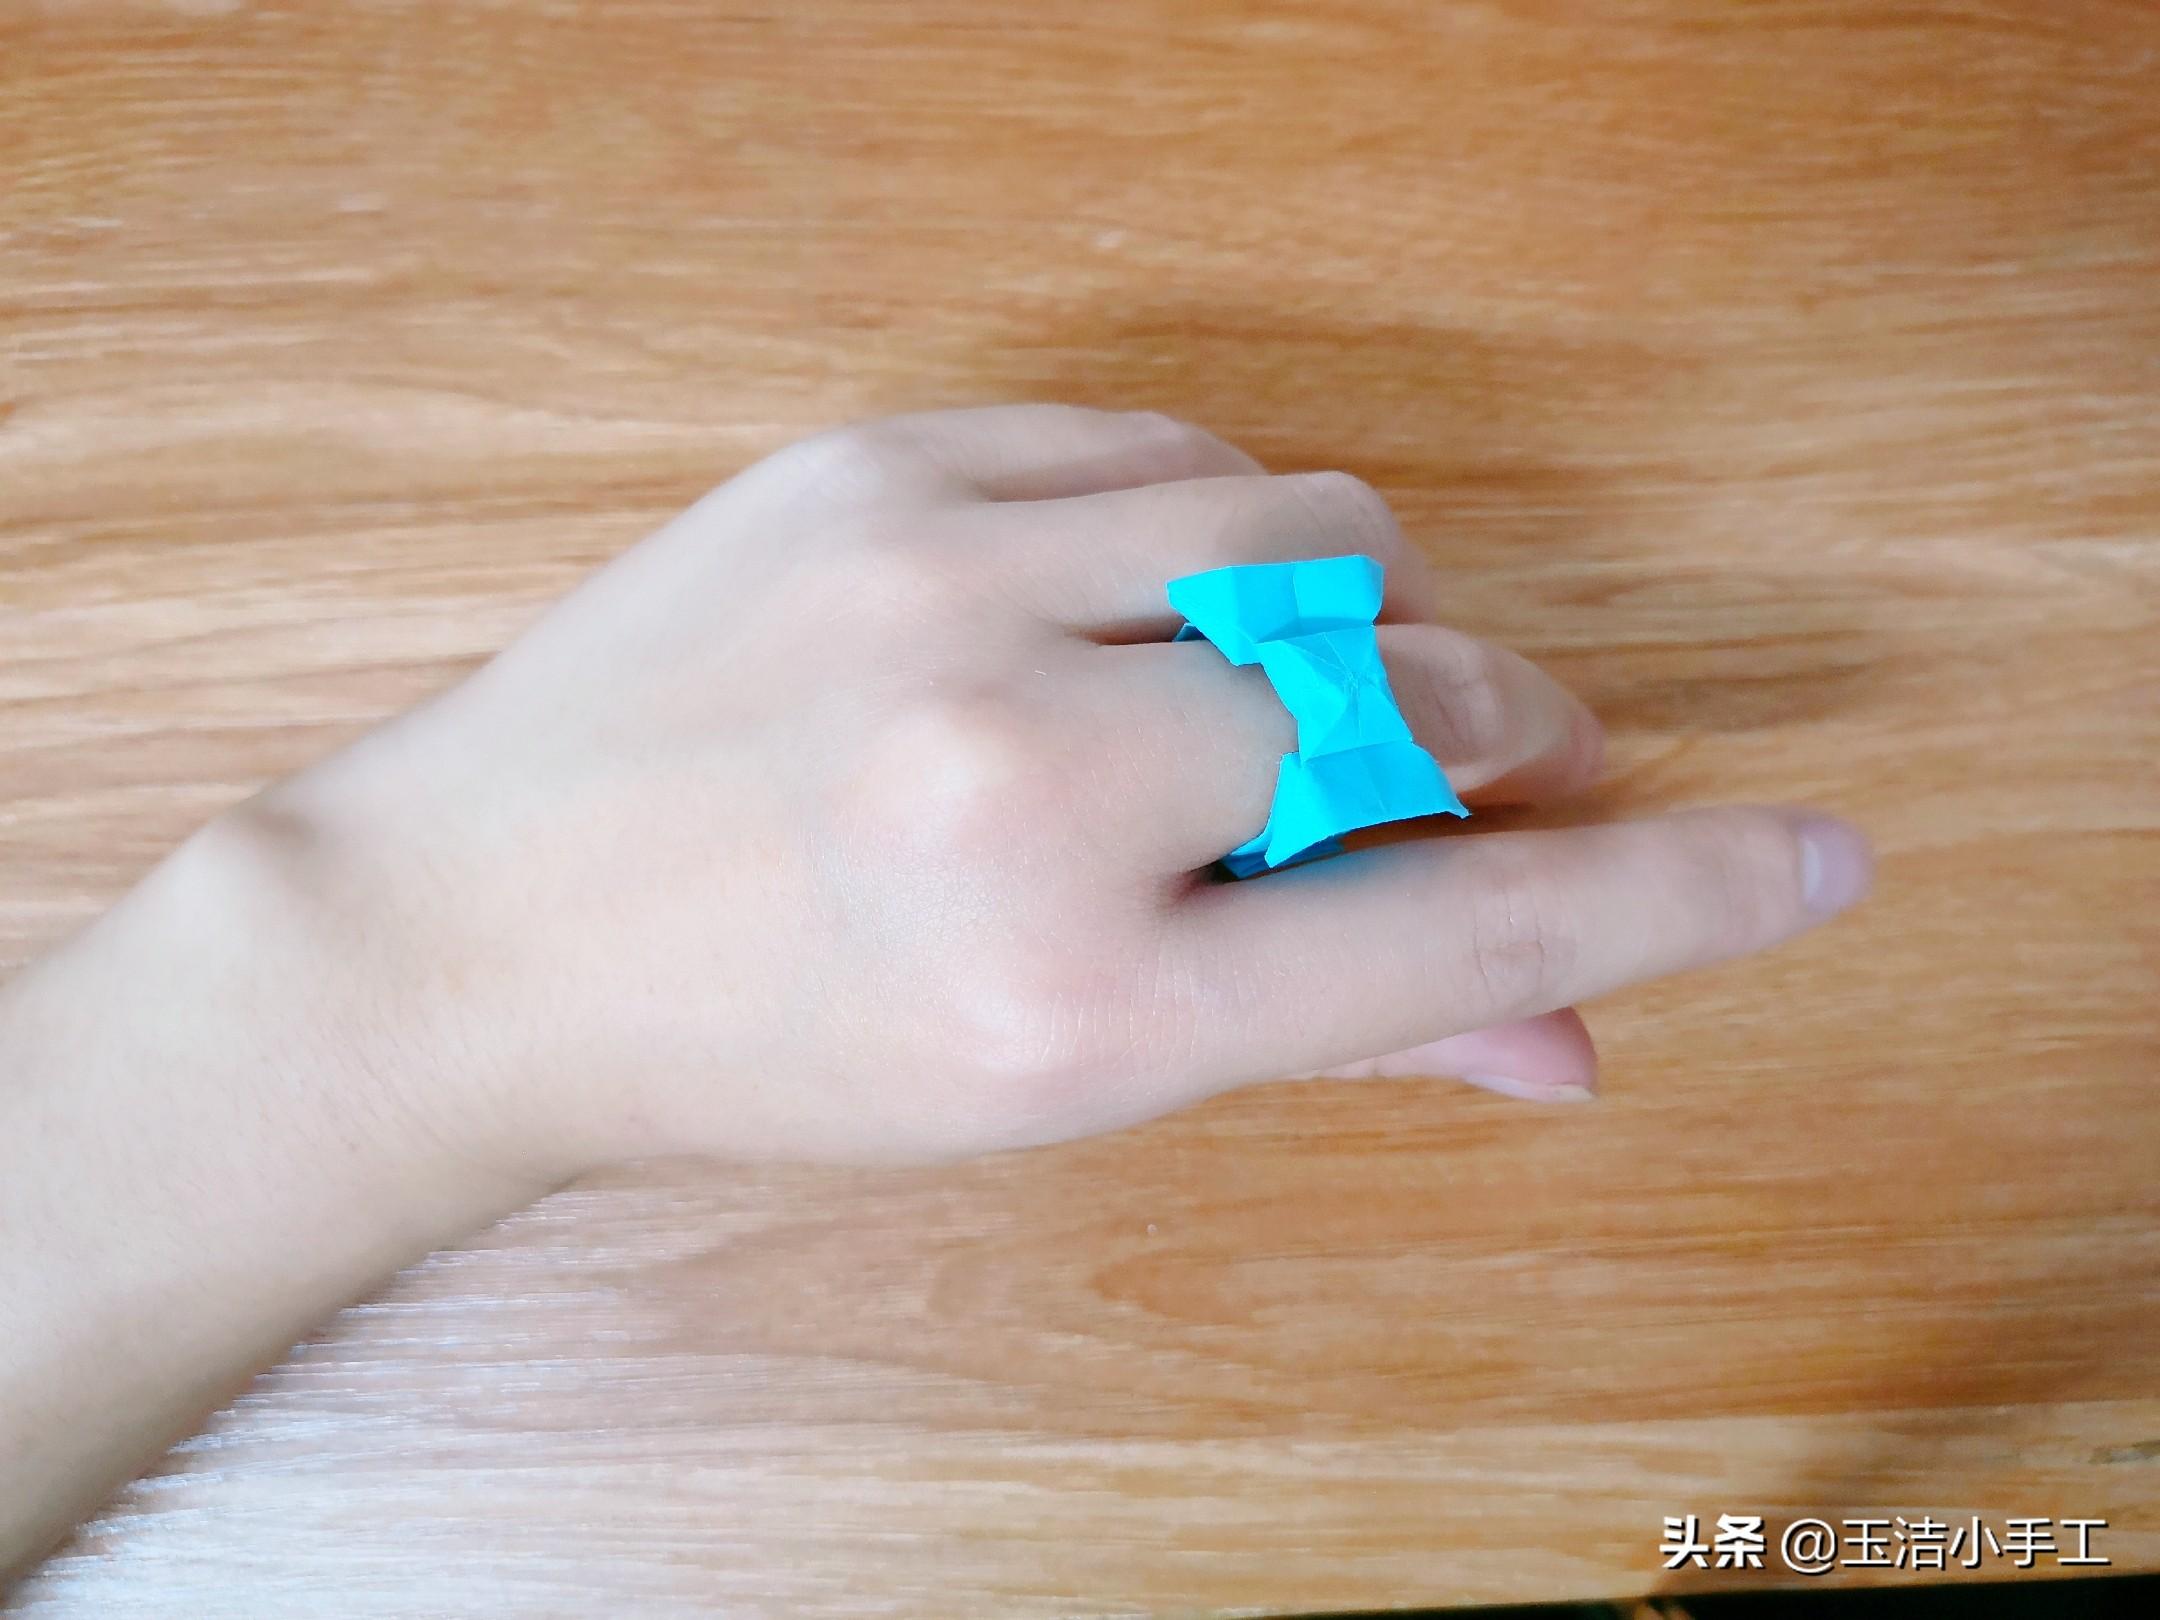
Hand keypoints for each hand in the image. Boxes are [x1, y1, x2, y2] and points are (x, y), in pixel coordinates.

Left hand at [241, 405, 1870, 1172]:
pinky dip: (1216, 531)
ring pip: (1310, 528)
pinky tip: (1160, 605)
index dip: (1669, 897)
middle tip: (1485, 769)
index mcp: (1073, 998)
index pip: (1459, 928)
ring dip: (1362, 613)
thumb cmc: (765, 1045)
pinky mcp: (873, 463)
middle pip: (1414, 687)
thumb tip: (1565, 1039)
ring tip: (1296, 688)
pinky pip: (1161, 453)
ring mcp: (939, 586)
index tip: (1808, 857)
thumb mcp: (1047, 1088)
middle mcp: (1021, 780)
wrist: (474, 931)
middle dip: (1493, 732)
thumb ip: (1324, 1038)